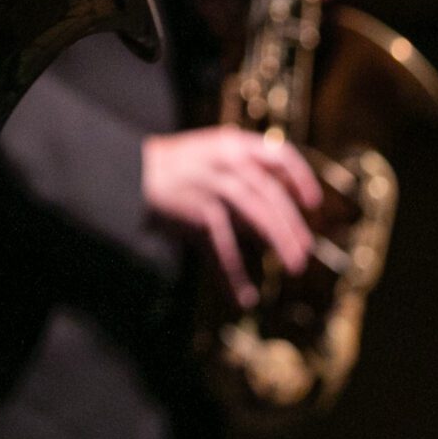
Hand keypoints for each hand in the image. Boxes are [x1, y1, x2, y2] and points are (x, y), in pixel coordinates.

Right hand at [142, 128, 322, 308]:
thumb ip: (240, 168)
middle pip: (272, 195)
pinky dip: (234, 275)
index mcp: (232, 143)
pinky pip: (224, 248)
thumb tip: (275, 203)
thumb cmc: (169, 166)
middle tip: (304, 251)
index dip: (301, 179)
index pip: (279, 155)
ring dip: (279, 243)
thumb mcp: (207, 151)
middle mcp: (228, 161)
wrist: (125, 171)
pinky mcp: (199, 213)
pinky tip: (243, 296)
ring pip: (259, 217)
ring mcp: (214, 187)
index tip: (312, 203)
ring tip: (294, 266)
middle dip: (292, 225)